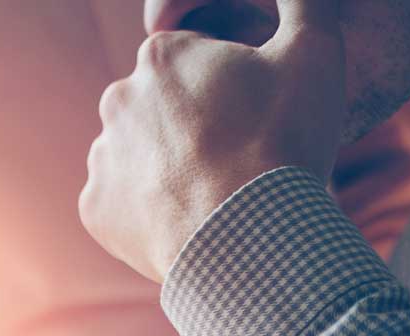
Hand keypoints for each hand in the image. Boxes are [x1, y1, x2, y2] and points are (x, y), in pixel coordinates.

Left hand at [80, 0, 345, 281]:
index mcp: (162, 54)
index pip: (198, 62)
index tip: (257, 117)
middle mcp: (118, 97)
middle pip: (166, 108)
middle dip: (196, 125)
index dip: (234, 88)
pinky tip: (187, 219)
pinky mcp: (94, 208)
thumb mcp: (315, 51)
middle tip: (239, 157)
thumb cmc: (283, 141)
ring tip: (214, 191)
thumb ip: (305, 3)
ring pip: (142, 155)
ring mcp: (101, 155)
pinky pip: (123, 204)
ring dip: (170, 168)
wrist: (248, 238)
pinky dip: (150, 212)